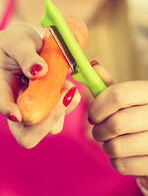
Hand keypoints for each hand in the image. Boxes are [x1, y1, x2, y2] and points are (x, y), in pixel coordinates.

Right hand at [0, 24, 79, 146]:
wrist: (21, 49)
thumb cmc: (15, 45)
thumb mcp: (18, 42)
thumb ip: (26, 55)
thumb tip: (40, 72)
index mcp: (0, 88)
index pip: (2, 106)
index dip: (9, 113)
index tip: (19, 114)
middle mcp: (16, 105)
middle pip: (27, 134)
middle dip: (49, 120)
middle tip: (64, 95)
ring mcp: (33, 109)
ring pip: (50, 127)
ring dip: (63, 109)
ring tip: (67, 86)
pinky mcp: (48, 105)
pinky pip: (61, 113)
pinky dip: (68, 102)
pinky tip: (68, 86)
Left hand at [88, 61, 147, 187]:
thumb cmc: (138, 115)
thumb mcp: (128, 98)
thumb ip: (109, 86)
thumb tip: (93, 66)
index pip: (118, 95)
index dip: (98, 106)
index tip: (93, 114)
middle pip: (115, 124)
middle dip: (98, 129)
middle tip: (100, 129)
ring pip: (115, 147)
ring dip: (106, 145)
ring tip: (114, 140)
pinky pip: (121, 165)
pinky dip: (116, 160)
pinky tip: (124, 153)